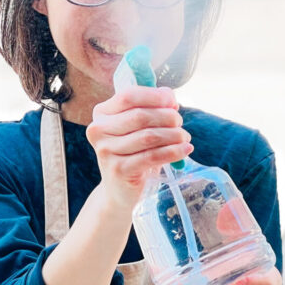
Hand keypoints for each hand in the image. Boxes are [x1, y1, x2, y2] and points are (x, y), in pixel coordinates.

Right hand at [87, 86, 192, 210]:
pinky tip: (185, 150)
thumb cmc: (133, 151)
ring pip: (149, 136)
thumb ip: (152, 106)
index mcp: (102, 114)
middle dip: (167, 117)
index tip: (173, 102)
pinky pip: (152, 156)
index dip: (154, 96)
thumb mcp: (139, 126)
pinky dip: (173, 151)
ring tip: (184, 137)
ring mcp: (106, 151)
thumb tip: (169, 97)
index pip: (128, 96)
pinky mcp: (118, 170)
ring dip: (173, 134)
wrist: (120, 188)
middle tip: (179, 123)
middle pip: (140, 116)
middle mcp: (98, 130)